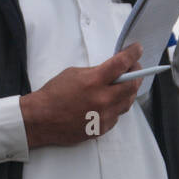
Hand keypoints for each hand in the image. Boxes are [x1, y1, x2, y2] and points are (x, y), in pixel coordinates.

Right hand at [20, 42, 143, 147]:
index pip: (121, 64)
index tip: (137, 50)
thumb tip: (112, 71)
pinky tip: (109, 102)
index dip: (132, 55)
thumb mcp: (74, 73)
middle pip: (132, 85)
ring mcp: (103, 116)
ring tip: (123, 86)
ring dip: (128, 91)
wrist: (41, 119)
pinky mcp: (101, 128)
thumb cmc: (54, 95)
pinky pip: (117, 115)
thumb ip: (96, 72)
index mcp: (94, 81)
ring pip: (127, 102)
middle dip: (136, 74)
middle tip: (134, 69)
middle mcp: (102, 99)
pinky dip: (116, 107)